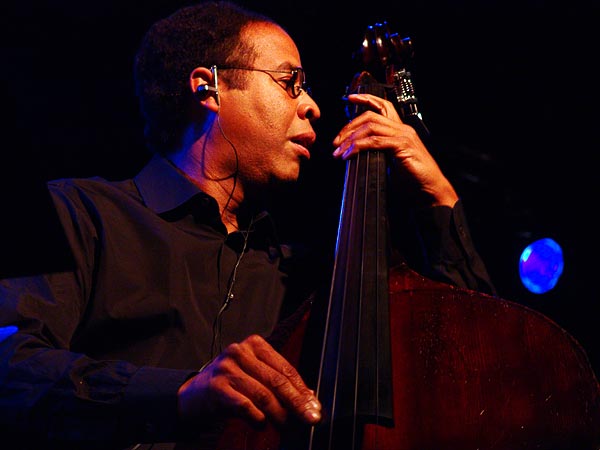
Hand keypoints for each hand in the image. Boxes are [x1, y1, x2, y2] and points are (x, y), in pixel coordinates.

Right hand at [177, 334, 320, 427]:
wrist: (193, 395)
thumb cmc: (229, 384)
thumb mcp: (254, 375)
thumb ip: (277, 381)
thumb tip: (308, 398)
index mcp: (254, 344)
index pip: (285, 367)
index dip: (302, 389)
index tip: (314, 406)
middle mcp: (240, 352)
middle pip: (276, 380)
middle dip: (297, 403)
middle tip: (310, 418)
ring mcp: (227, 369)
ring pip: (263, 395)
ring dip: (280, 415)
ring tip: (288, 426)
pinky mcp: (217, 388)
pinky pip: (245, 406)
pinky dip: (258, 418)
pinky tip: (263, 424)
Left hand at [332, 93, 457, 207]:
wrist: (430, 188)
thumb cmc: (413, 178)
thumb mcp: (392, 161)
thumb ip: (379, 152)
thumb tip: (357, 153)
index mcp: (401, 130)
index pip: (383, 106)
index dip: (366, 99)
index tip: (350, 98)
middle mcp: (402, 129)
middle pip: (370, 116)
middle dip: (349, 127)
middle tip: (336, 142)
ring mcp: (403, 136)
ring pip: (370, 127)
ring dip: (350, 139)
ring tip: (339, 151)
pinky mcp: (402, 146)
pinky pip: (375, 141)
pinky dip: (359, 147)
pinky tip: (349, 155)